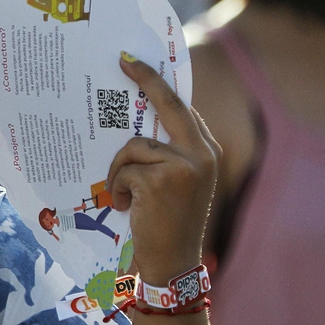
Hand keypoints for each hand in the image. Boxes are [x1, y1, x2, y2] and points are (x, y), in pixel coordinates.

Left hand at [108, 54, 220, 282]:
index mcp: (207, 152)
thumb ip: (168, 153)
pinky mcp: (160, 180)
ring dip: (120, 170)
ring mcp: (183, 166)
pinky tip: (124, 206)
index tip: (136, 64)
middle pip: (168, 105)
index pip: (182, 108)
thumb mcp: (177, 184)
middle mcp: (202, 154)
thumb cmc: (168, 224)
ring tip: (124, 195)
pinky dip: (117, 187)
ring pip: (134, 146)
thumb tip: (137, 121)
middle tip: (122, 61)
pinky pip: (125, 169)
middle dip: (145, 79)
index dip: (159, 84)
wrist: (172, 263)